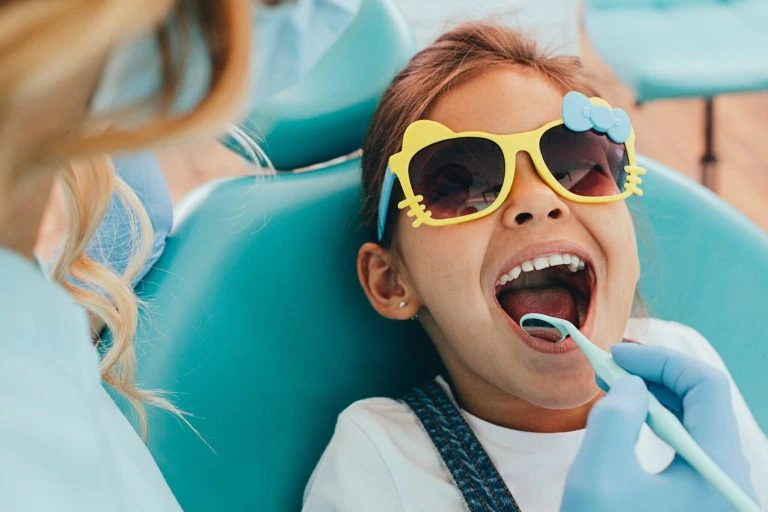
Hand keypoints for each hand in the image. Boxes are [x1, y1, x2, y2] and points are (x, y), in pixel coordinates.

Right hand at [561, 344, 756, 511]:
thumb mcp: (599, 478)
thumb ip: (614, 419)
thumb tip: (632, 387)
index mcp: (718, 468)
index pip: (705, 386)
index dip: (660, 360)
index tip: (615, 355)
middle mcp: (727, 478)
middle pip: (703, 403)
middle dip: (653, 376)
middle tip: (607, 368)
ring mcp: (714, 493)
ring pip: (693, 425)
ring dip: (652, 400)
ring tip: (611, 389)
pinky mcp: (699, 505)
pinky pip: (684, 450)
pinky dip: (654, 428)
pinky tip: (625, 424)